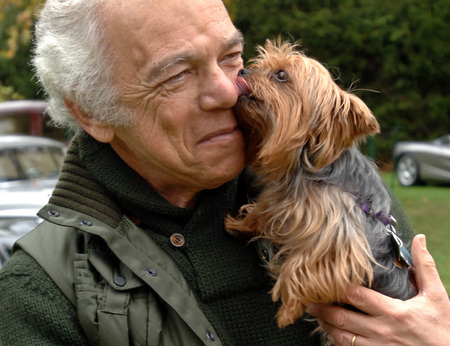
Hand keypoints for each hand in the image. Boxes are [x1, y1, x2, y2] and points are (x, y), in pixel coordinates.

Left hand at [308, 234, 449, 344]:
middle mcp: (382, 331)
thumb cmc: (442, 329)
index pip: (357, 296)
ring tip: (316, 314)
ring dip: (326, 325)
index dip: (338, 287)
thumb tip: (419, 238)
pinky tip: (331, 332)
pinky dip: (336, 342)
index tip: (324, 278)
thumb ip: (424, 267)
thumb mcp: (437, 296)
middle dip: (322, 308)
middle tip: (308, 299)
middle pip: (342, 317)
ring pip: (341, 337)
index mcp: (394, 312)